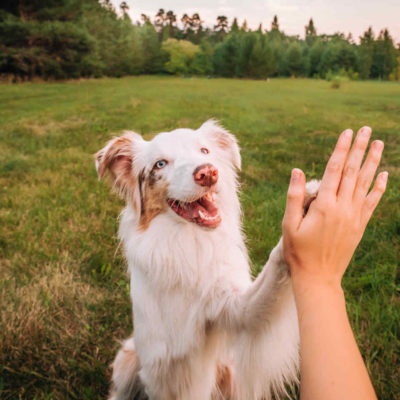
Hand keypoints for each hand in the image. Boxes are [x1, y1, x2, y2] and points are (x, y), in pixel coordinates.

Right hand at [282, 127, 387, 289]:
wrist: (318, 277)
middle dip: (359, 149)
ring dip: (372, 162)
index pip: (334, 170)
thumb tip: (298, 170)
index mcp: (324, 206)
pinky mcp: (360, 226)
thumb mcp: (289, 224)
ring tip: (378, 144)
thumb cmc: (298, 251)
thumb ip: (294, 196)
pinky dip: (379, 188)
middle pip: (352, 172)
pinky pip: (372, 203)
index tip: (347, 132)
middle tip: (366, 130)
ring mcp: (354, 217)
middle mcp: (343, 208)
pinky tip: (384, 175)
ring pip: (365, 184)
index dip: (341, 149)